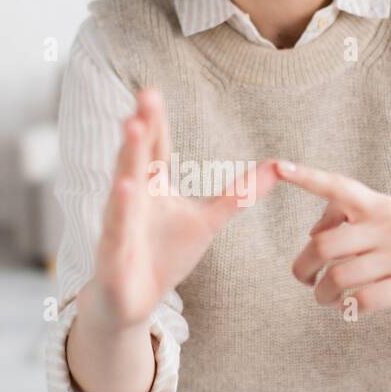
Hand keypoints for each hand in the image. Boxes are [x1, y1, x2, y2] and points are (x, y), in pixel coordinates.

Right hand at [88, 87, 278, 330]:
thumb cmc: (164, 254)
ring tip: (133, 128)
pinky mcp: (114, 253)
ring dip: (128, 158)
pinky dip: (122, 210)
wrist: (131, 301)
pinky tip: (126, 188)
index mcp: (152, 187)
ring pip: (124, 186)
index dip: (156, 121)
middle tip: (145, 96)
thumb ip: (237, 195)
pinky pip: (118, 229)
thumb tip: (276, 166)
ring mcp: (120, 224)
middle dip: (141, 128)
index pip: (155, 148)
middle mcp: (132, 199)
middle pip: (138, 157)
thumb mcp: (207, 222)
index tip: (153, 91)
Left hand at [274, 159, 390, 321]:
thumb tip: (312, 234)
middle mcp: (389, 224)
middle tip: (304, 280)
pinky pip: (362, 300)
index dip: (306, 177)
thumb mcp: (380, 224)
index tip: (277, 166)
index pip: (338, 187)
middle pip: (324, 245)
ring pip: (338, 277)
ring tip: (325, 298)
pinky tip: (349, 307)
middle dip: (303, 268)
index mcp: (377, 205)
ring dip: (322, 294)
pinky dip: (347, 308)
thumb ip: (345, 220)